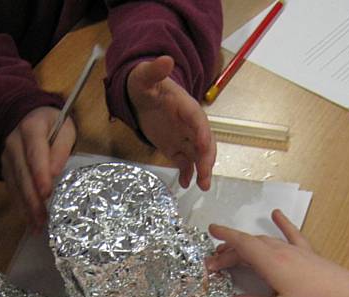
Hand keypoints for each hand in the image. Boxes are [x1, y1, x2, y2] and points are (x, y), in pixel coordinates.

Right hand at [1, 106, 75, 230]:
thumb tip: (55, 172)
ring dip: (26, 207)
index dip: (39, 173)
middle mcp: (14, 143)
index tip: (46, 193)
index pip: (34, 152)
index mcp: (31, 128)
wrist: (27, 115)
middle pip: (22, 173)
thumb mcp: (65, 129)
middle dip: (32, 199)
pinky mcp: (6, 169)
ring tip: (37, 227)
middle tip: (43, 219)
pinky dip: (21, 206)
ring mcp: (7, 157)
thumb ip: (61, 149)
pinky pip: (12, 189)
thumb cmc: (53, 125)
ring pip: (15, 184)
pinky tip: (30, 222)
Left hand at [127, 56, 214, 190]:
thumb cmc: (145, 84)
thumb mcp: (145, 77)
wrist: (141, 96)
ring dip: (202, 171)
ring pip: (198, 156)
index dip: (202, 134)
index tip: (203, 147)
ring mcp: (185, 138)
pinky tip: (184, 184)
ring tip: (202, 186)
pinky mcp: (176, 149)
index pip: (198, 121)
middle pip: (204, 143)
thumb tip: (165, 59)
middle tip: (206, 175)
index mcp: (187, 107)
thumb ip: (154, 71)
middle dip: (207, 159)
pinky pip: (185, 163)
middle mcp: (190, 125)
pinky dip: (186, 174)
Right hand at [207, 209, 348, 296]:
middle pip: (249, 245)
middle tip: (214, 263)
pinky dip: (281, 223)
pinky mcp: (306, 252)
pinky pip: (290, 234)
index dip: (224, 237)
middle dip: (228, 251)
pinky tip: (276, 214)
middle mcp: (279, 251)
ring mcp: (294, 250)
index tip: (209, 231)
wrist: (348, 296)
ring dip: (246, 244)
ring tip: (232, 253)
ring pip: (264, 241)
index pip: (241, 245)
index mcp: (270, 263)